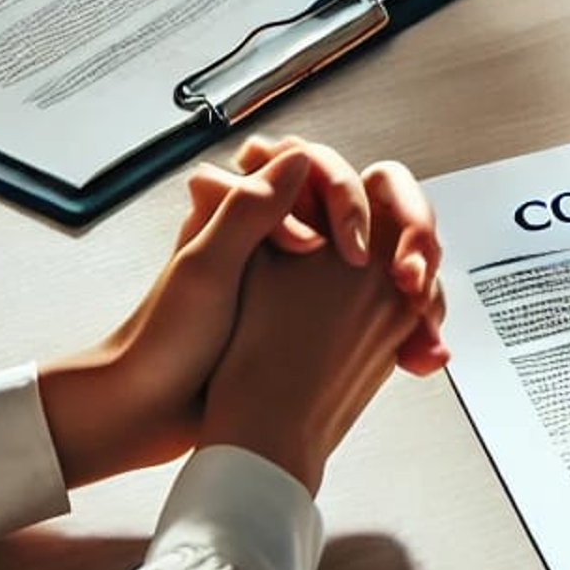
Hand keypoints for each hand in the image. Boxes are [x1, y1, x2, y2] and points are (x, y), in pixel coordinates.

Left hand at [38, 139, 445, 487]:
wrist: (148, 411)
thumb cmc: (162, 341)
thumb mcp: (206, 271)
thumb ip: (249, 209)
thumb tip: (300, 157)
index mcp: (253, 207)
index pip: (326, 170)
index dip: (349, 200)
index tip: (347, 249)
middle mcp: (284, 230)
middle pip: (373, 206)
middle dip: (403, 236)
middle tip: (404, 279)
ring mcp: (307, 274)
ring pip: (385, 254)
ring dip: (414, 277)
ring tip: (421, 316)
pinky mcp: (320, 316)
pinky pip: (379, 302)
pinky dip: (406, 320)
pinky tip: (415, 349)